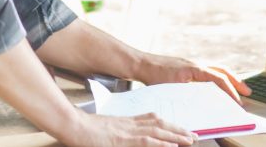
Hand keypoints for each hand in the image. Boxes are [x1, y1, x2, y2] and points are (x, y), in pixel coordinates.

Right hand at [59, 112, 196, 146]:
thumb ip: (118, 133)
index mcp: (125, 122)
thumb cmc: (82, 129)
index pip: (151, 120)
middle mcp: (129, 125)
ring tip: (190, 140)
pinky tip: (172, 145)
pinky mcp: (123, 140)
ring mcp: (127, 132)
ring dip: (176, 136)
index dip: (167, 124)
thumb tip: (121, 137)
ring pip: (157, 132)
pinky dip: (161, 143)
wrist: (71, 124)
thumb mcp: (104, 129)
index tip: (179, 127)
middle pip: (159, 124)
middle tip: (193, 135)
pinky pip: (146, 141)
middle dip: (178, 130)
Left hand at [134, 54, 251, 103]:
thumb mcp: (173, 88)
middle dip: (236, 82)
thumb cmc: (153, 75)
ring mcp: (192, 65)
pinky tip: (215, 88)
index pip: (219, 79)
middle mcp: (196, 64)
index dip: (230, 91)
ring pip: (216, 70)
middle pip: (223, 71)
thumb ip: (189, 96)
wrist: (141, 64)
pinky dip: (216, 79)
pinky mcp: (186, 68)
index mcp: (195, 69)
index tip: (238, 102)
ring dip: (227, 80)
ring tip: (236, 90)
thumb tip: (202, 106)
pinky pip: (207, 72)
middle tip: (247, 92)